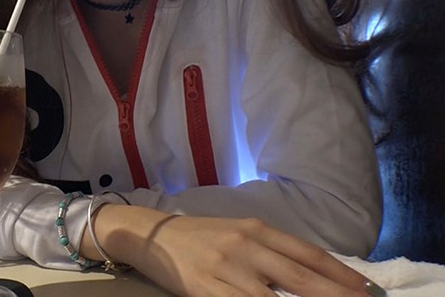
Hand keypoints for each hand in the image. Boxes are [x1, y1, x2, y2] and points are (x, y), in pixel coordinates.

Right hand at [85, 205, 378, 295]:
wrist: (153, 236)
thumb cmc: (200, 236)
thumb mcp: (238, 233)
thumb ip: (271, 251)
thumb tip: (312, 274)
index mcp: (256, 228)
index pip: (308, 254)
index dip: (340, 274)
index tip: (366, 289)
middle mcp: (245, 247)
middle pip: (300, 279)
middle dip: (336, 295)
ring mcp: (226, 270)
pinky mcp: (206, 290)